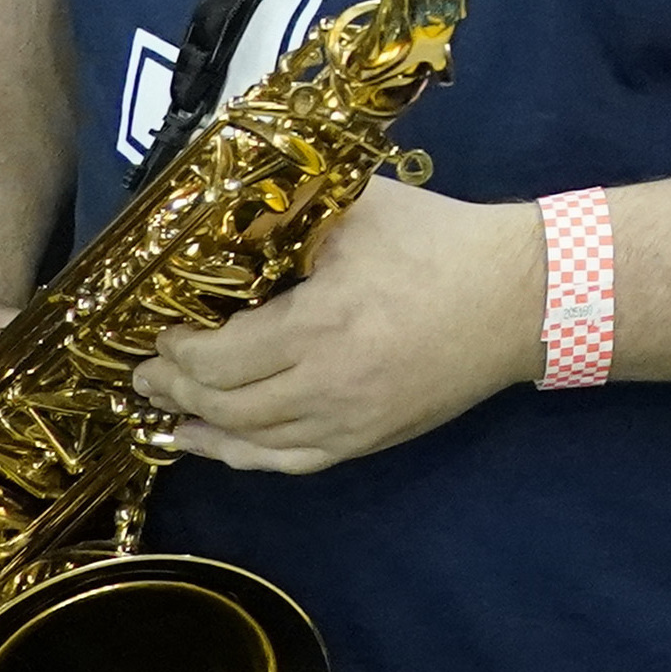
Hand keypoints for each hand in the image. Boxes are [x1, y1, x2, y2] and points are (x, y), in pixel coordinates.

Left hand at [129, 178, 541, 473]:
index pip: (219, 357)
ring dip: (199, 426)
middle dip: (173, 389)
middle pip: (224, 404)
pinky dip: (243, 456)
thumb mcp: (363, 209)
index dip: (177, 352)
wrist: (525, 297)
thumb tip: (223, 211)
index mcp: (322, 323)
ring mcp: (351, 421)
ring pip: (251, 441)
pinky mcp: (371, 439)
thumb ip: (292, 211)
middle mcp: (329, 384)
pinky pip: (290, 462)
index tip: (161, 333)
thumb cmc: (442, 243)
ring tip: (166, 410)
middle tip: (145, 373)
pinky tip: (215, 444)